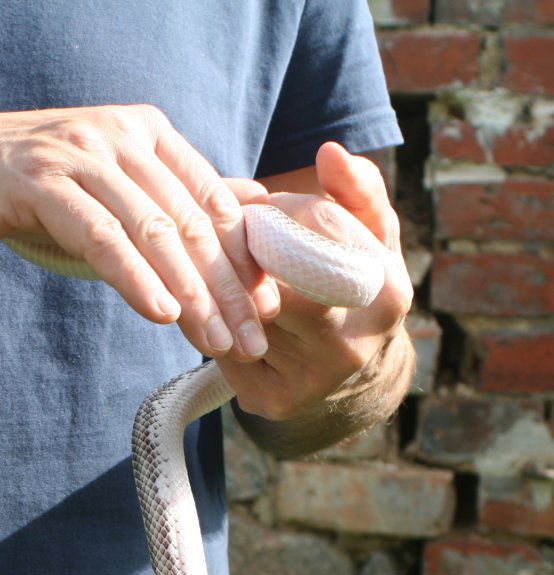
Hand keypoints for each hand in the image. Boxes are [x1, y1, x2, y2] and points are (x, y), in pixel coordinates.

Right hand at [0, 104, 278, 359]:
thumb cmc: (31, 193)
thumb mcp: (111, 193)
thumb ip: (173, 201)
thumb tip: (248, 211)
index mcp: (147, 132)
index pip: (213, 201)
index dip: (243, 261)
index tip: (264, 313)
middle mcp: (120, 134)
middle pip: (191, 221)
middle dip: (227, 289)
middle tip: (251, 342)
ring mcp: (80, 152)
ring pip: (153, 230)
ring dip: (191, 294)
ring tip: (215, 343)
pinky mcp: (40, 180)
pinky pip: (101, 236)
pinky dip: (135, 278)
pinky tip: (161, 314)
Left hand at [218, 142, 413, 425]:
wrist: (355, 380)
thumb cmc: (358, 288)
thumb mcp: (373, 237)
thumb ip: (357, 190)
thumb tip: (330, 153)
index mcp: (385, 293)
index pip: (318, 226)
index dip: (280, 208)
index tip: (267, 204)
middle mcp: (350, 342)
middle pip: (271, 273)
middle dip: (244, 248)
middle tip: (234, 236)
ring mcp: (309, 377)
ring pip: (239, 308)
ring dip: (219, 281)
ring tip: (222, 268)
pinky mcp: (270, 399)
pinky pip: (221, 345)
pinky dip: (211, 318)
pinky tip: (217, 308)